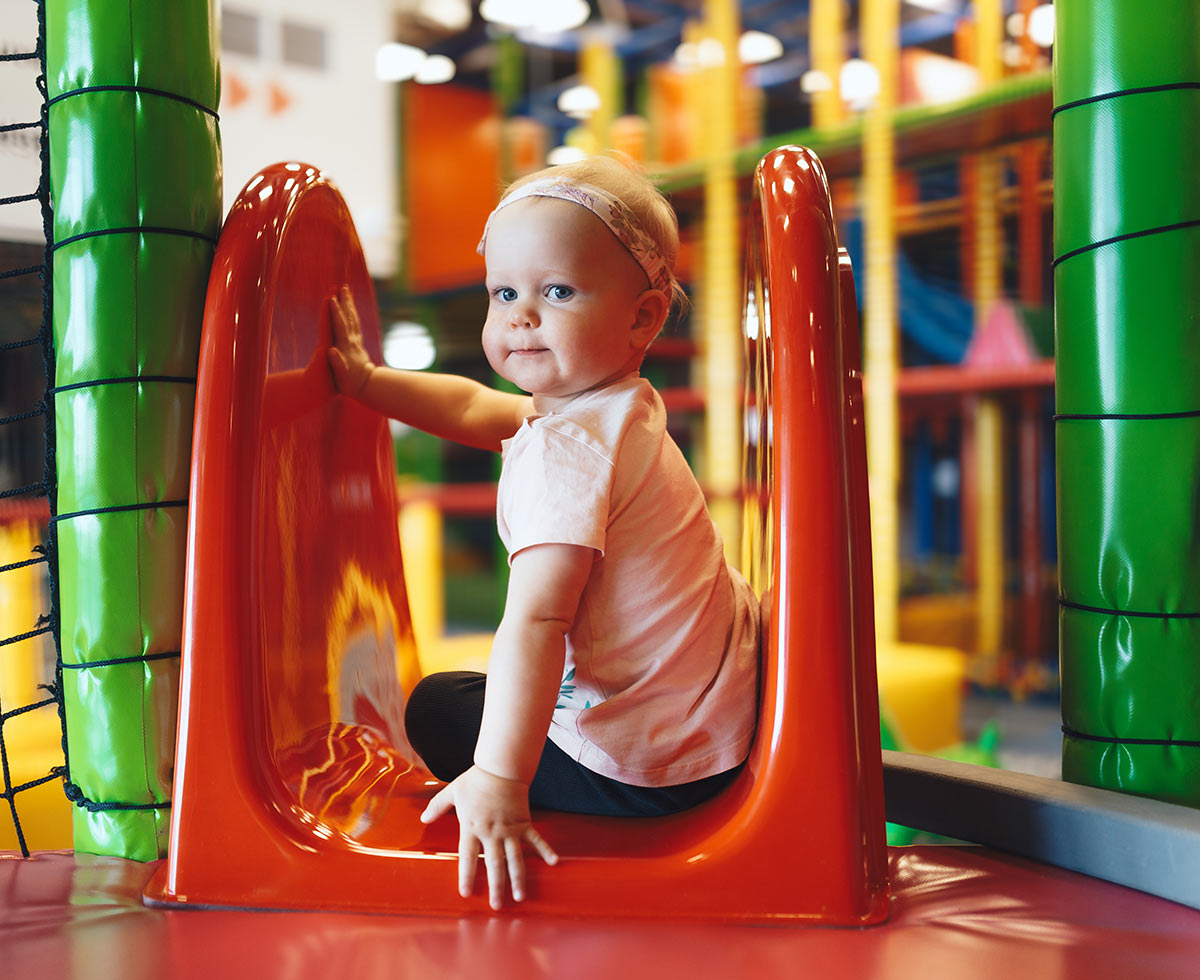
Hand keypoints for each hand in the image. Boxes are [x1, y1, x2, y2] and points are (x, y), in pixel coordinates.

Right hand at [327, 285, 374, 395]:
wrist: (367, 386)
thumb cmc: (350, 384)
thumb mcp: (341, 376)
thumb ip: (337, 364)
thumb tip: (332, 351)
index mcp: (346, 347)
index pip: (340, 327)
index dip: (335, 313)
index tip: (332, 300)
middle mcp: (352, 341)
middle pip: (348, 318)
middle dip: (345, 302)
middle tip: (343, 287)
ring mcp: (355, 341)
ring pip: (352, 319)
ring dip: (349, 304)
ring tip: (346, 291)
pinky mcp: (357, 343)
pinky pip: (354, 324)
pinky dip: (351, 313)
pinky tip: (350, 307)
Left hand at [420, 765, 558, 909]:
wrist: (501, 767)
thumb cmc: (476, 780)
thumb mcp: (452, 791)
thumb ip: (437, 806)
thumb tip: (423, 819)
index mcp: (472, 827)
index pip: (468, 857)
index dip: (467, 875)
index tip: (466, 893)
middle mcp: (491, 832)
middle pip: (494, 865)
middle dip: (496, 887)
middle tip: (496, 906)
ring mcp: (510, 829)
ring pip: (515, 859)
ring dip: (518, 879)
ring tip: (520, 897)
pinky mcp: (524, 823)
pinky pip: (535, 840)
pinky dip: (545, 850)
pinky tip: (554, 863)